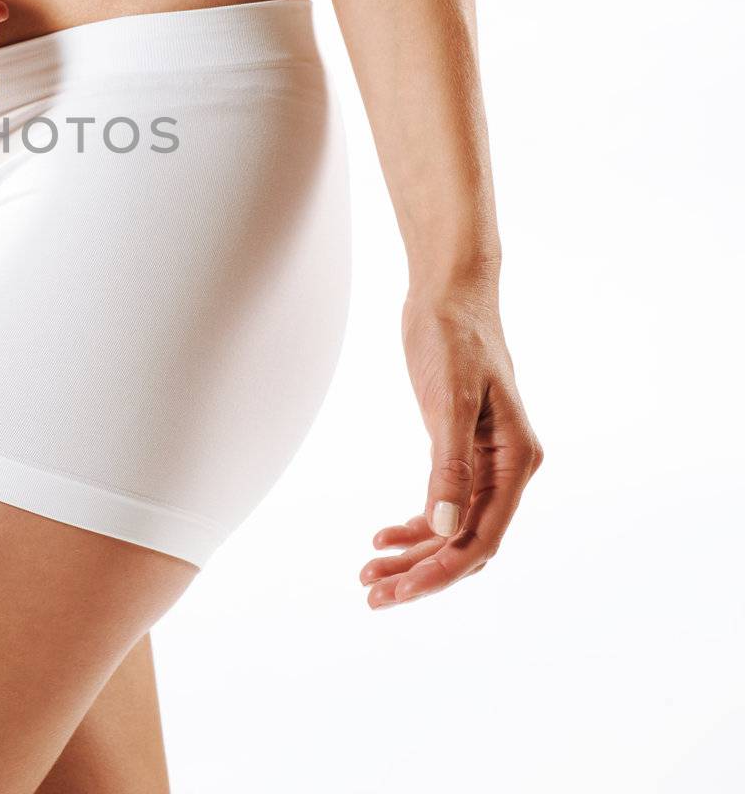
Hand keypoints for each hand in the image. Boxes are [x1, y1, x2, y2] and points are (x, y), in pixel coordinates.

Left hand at [361, 285, 543, 608]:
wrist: (449, 292)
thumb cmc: (453, 336)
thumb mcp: (448, 399)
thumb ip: (448, 464)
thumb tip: (443, 528)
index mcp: (517, 461)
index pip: (481, 538)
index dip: (440, 571)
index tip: (399, 592)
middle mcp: (508, 467)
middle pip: (467, 542)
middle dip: (422, 573)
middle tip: (372, 594)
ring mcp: (486, 460)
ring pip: (453, 527)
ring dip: (414, 554)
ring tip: (368, 571)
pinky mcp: (462, 448)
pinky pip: (445, 504)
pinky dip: (416, 525)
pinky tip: (384, 536)